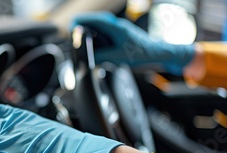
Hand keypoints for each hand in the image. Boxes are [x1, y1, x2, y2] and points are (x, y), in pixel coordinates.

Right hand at [71, 12, 194, 74]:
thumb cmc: (142, 53)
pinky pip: (103, 32)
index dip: (78, 24)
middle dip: (81, 29)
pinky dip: (96, 38)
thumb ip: (100, 57)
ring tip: (83, 45)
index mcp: (114, 26)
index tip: (70, 31)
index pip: (91, 19)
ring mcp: (117, 27)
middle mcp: (115, 24)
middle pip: (91, 21)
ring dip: (88, 34)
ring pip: (96, 26)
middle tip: (74, 41)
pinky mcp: (118, 32)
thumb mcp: (117, 58)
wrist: (156, 53)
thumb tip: (87, 59)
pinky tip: (96, 48)